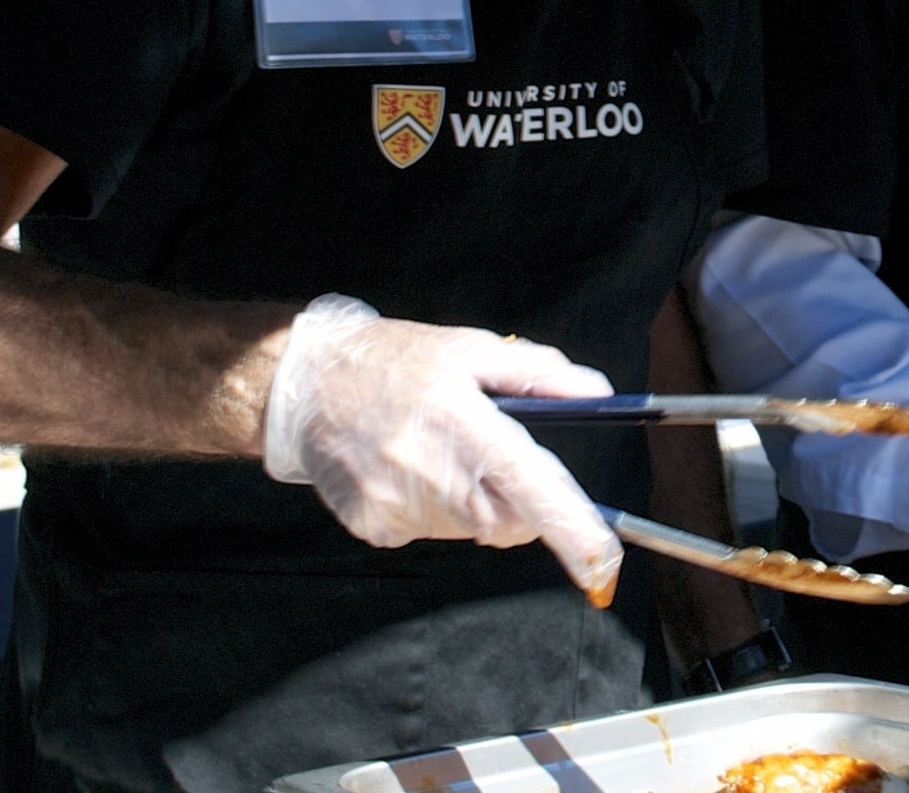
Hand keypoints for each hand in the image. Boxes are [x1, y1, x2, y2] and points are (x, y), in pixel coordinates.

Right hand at [261, 293, 624, 604]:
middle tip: (493, 456)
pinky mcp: (375, 527)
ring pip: (470, 528)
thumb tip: (597, 395)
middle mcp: (430, 472)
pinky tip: (406, 469)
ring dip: (472, 500)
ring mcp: (398, 506)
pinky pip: (428, 531)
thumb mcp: (470, 349)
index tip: (602, 559)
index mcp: (462, 423)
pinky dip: (433, 508)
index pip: (532, 488)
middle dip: (518, 501)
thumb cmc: (394, 362)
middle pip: (509, 521)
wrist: (306, 384)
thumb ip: (540, 374)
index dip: (572, 529)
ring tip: (435, 450)